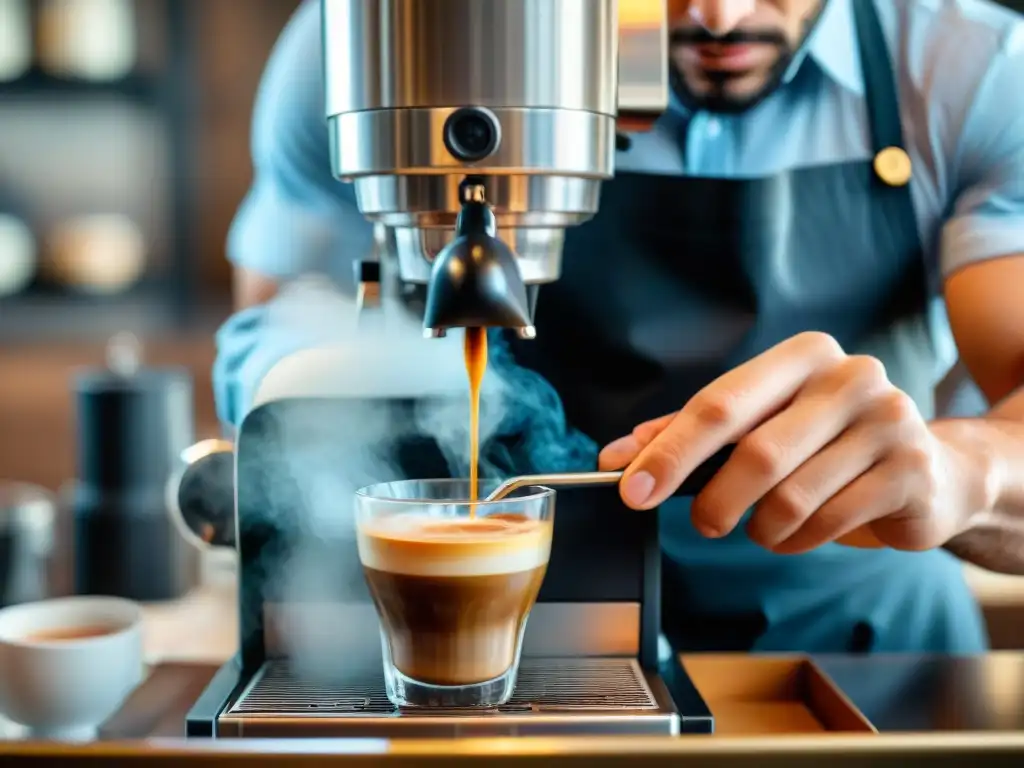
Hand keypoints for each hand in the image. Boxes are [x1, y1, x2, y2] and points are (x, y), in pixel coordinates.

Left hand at [599, 332, 988, 553]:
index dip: (669, 451)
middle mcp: (850, 376)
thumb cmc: (824, 445)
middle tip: (704, 524)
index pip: (718, 403)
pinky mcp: (911, 469)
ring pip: (792, 496)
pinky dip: (798, 540)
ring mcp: (889, 420)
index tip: (631, 488)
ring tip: (762, 528)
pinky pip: (828, 521)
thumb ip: (688, 436)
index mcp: (803, 355)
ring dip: (762, 528)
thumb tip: (617, 457)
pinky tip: (798, 534)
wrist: (929, 470)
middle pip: (755, 452)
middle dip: (715, 501)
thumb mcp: (759, 427)